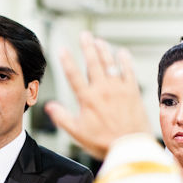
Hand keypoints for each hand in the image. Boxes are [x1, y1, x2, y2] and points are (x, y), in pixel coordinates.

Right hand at [45, 32, 152, 159]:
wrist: (130, 147)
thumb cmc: (104, 143)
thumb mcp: (77, 133)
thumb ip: (62, 117)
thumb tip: (49, 107)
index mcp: (87, 99)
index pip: (73, 75)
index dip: (66, 60)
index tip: (62, 49)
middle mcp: (103, 90)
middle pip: (93, 63)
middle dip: (87, 47)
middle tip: (84, 35)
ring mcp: (119, 89)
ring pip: (110, 63)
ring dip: (104, 50)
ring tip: (99, 41)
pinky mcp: (133, 92)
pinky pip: (129, 71)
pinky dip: (125, 61)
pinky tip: (122, 53)